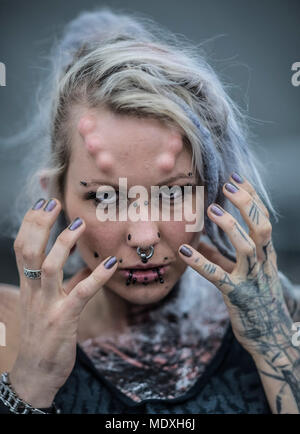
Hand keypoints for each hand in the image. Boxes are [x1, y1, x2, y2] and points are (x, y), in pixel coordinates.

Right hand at [9, 198, 117, 407]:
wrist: (36, 374)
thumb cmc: (44, 336)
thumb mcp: (48, 306)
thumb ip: (64, 285)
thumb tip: (83, 268)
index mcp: (29, 287)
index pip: (22, 248)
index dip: (30, 224)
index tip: (42, 204)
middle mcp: (34, 293)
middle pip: (29, 251)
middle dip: (39, 225)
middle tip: (53, 202)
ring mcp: (47, 306)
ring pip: (50, 268)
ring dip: (64, 244)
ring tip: (80, 224)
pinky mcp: (64, 320)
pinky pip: (81, 293)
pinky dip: (97, 276)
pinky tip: (112, 263)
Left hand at [178, 174, 292, 358]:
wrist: (270, 337)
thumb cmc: (254, 300)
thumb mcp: (240, 272)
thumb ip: (219, 255)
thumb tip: (197, 240)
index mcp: (266, 254)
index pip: (262, 218)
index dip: (251, 197)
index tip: (235, 177)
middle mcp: (263, 263)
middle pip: (261, 226)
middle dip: (246, 203)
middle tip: (227, 185)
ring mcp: (252, 279)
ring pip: (247, 247)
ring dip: (230, 226)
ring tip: (212, 209)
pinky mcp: (237, 296)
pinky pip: (219, 277)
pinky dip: (201, 262)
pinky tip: (184, 250)